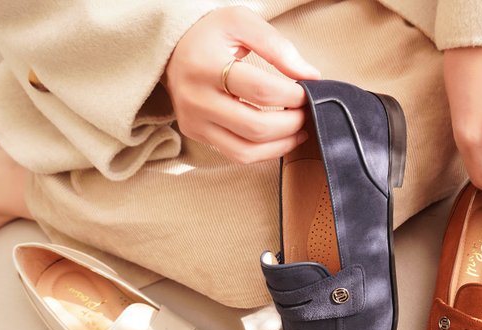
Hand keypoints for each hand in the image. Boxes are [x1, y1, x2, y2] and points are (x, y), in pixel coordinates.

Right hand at [163, 7, 320, 163]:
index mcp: (205, 66)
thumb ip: (277, 46)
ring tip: (299, 130)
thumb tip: (310, 76)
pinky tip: (280, 138)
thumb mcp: (241, 23)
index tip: (309, 91)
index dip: (293, 95)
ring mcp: (194, 121)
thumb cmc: (210, 34)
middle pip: (255, 127)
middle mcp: (196, 98)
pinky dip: (264, 151)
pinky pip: (236, 154)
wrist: (171, 48)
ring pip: (246, 151)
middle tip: (307, 112)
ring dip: (281, 145)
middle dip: (291, 123)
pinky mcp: (196, 134)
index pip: (260, 90)